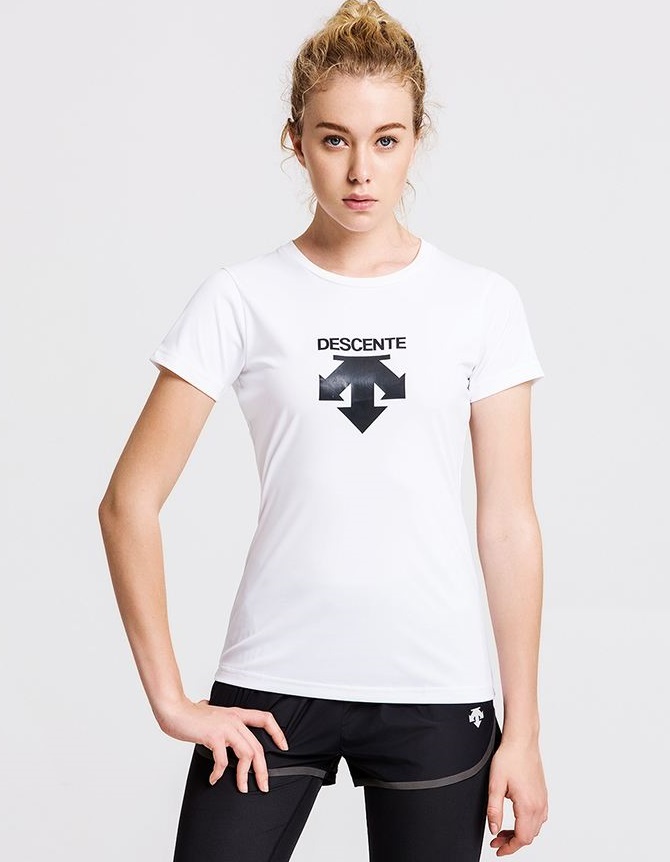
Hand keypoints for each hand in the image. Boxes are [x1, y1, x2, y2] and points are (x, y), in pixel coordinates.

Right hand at [157, 695, 289, 792]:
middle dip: (263, 770)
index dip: (277, 732)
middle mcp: (234, 719)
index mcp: (236, 714)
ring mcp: (225, 727)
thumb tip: (217, 726)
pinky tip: (214, 778)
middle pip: (258, 746)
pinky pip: (223, 760)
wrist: (174, 710)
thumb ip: (219, 718)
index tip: (284, 746)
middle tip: (263, 785)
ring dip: (245, 775)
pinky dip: (219, 773)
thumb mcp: (212, 714)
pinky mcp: (214, 736)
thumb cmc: (189, 715)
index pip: (265, 718)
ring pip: (247, 754)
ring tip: (241, 787)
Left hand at [486, 736, 547, 854]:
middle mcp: (539, 805)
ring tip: (504, 829)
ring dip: (520, 833)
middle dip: (512, 842)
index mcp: (528, 806)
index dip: (509, 848)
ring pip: (535, 828)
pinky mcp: (543, 794)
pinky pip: (540, 817)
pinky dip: (528, 824)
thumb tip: (494, 829)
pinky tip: (517, 818)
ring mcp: (543, 800)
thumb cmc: (509, 758)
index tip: (498, 849)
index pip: (522, 838)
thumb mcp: (495, 785)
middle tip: (496, 839)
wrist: (522, 741)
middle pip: (529, 836)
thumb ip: (494, 810)